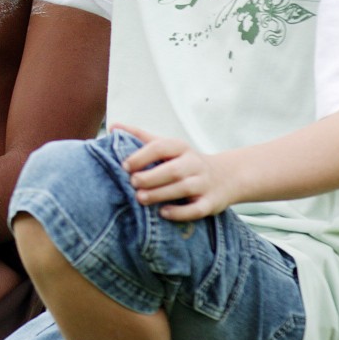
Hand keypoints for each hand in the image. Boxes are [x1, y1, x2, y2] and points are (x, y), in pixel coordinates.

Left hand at [116, 124, 239, 220]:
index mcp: (181, 148)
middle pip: (173, 169)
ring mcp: (203, 184)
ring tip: (140, 198)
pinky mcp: (210, 203)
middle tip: (132, 183)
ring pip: (183, 188)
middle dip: (151, 177)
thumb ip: (141, 137)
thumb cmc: (186, 161)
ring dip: (161, 194)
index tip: (125, 166)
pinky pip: (196, 209)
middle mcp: (194, 164)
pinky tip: (163, 213)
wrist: (225, 176)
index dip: (142, 156)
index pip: (161, 147)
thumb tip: (113, 127)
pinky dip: (180, 212)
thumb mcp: (168, 146)